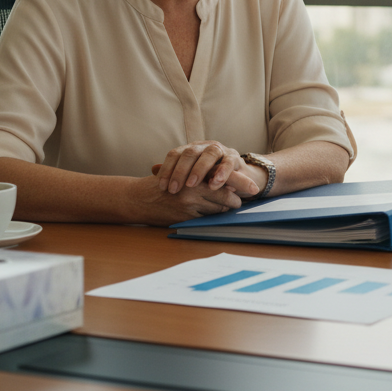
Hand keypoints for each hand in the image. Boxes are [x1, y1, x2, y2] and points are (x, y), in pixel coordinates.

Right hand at [127, 172, 242, 225]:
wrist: (138, 198)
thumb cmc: (163, 183)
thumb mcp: (183, 172)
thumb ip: (204, 176)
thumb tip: (231, 185)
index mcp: (195, 172)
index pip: (225, 177)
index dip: (242, 183)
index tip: (253, 189)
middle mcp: (193, 187)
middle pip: (226, 195)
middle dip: (237, 200)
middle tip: (242, 200)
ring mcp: (189, 203)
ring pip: (218, 209)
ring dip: (224, 209)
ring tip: (227, 206)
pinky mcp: (185, 217)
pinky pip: (207, 218)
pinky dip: (212, 216)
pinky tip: (211, 212)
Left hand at [157, 140, 258, 196]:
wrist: (238, 176)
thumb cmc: (210, 176)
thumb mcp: (191, 174)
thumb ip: (175, 171)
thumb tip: (153, 169)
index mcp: (191, 149)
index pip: (175, 154)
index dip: (167, 170)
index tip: (162, 187)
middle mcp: (204, 146)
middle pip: (190, 153)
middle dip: (180, 171)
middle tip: (174, 189)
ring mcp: (221, 150)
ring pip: (209, 154)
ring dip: (199, 170)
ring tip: (191, 185)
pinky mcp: (235, 158)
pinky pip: (228, 163)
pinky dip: (221, 173)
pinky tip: (214, 185)